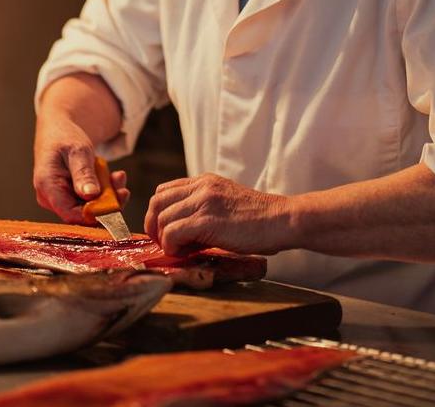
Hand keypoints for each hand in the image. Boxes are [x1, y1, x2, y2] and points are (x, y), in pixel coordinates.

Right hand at [33, 115, 129, 223]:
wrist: (59, 129)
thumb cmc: (65, 136)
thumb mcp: (78, 150)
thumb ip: (83, 173)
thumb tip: (91, 195)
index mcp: (47, 186)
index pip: (70, 214)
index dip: (94, 214)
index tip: (115, 205)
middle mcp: (51, 197)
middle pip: (82, 213)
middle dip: (106, 203)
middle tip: (123, 189)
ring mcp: (61, 198)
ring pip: (89, 206)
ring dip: (108, 195)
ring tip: (119, 177)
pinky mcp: (71, 196)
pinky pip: (91, 199)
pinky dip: (105, 190)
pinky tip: (114, 177)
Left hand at [144, 173, 290, 256]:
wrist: (281, 220)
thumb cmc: (258, 219)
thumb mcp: (225, 202)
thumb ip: (203, 208)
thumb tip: (180, 230)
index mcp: (204, 181)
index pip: (164, 191)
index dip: (158, 213)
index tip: (165, 232)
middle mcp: (201, 187)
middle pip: (157, 202)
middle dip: (153, 226)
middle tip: (165, 244)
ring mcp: (203, 201)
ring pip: (162, 219)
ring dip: (164, 240)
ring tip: (181, 250)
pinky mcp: (207, 220)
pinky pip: (172, 233)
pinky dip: (172, 247)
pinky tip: (186, 253)